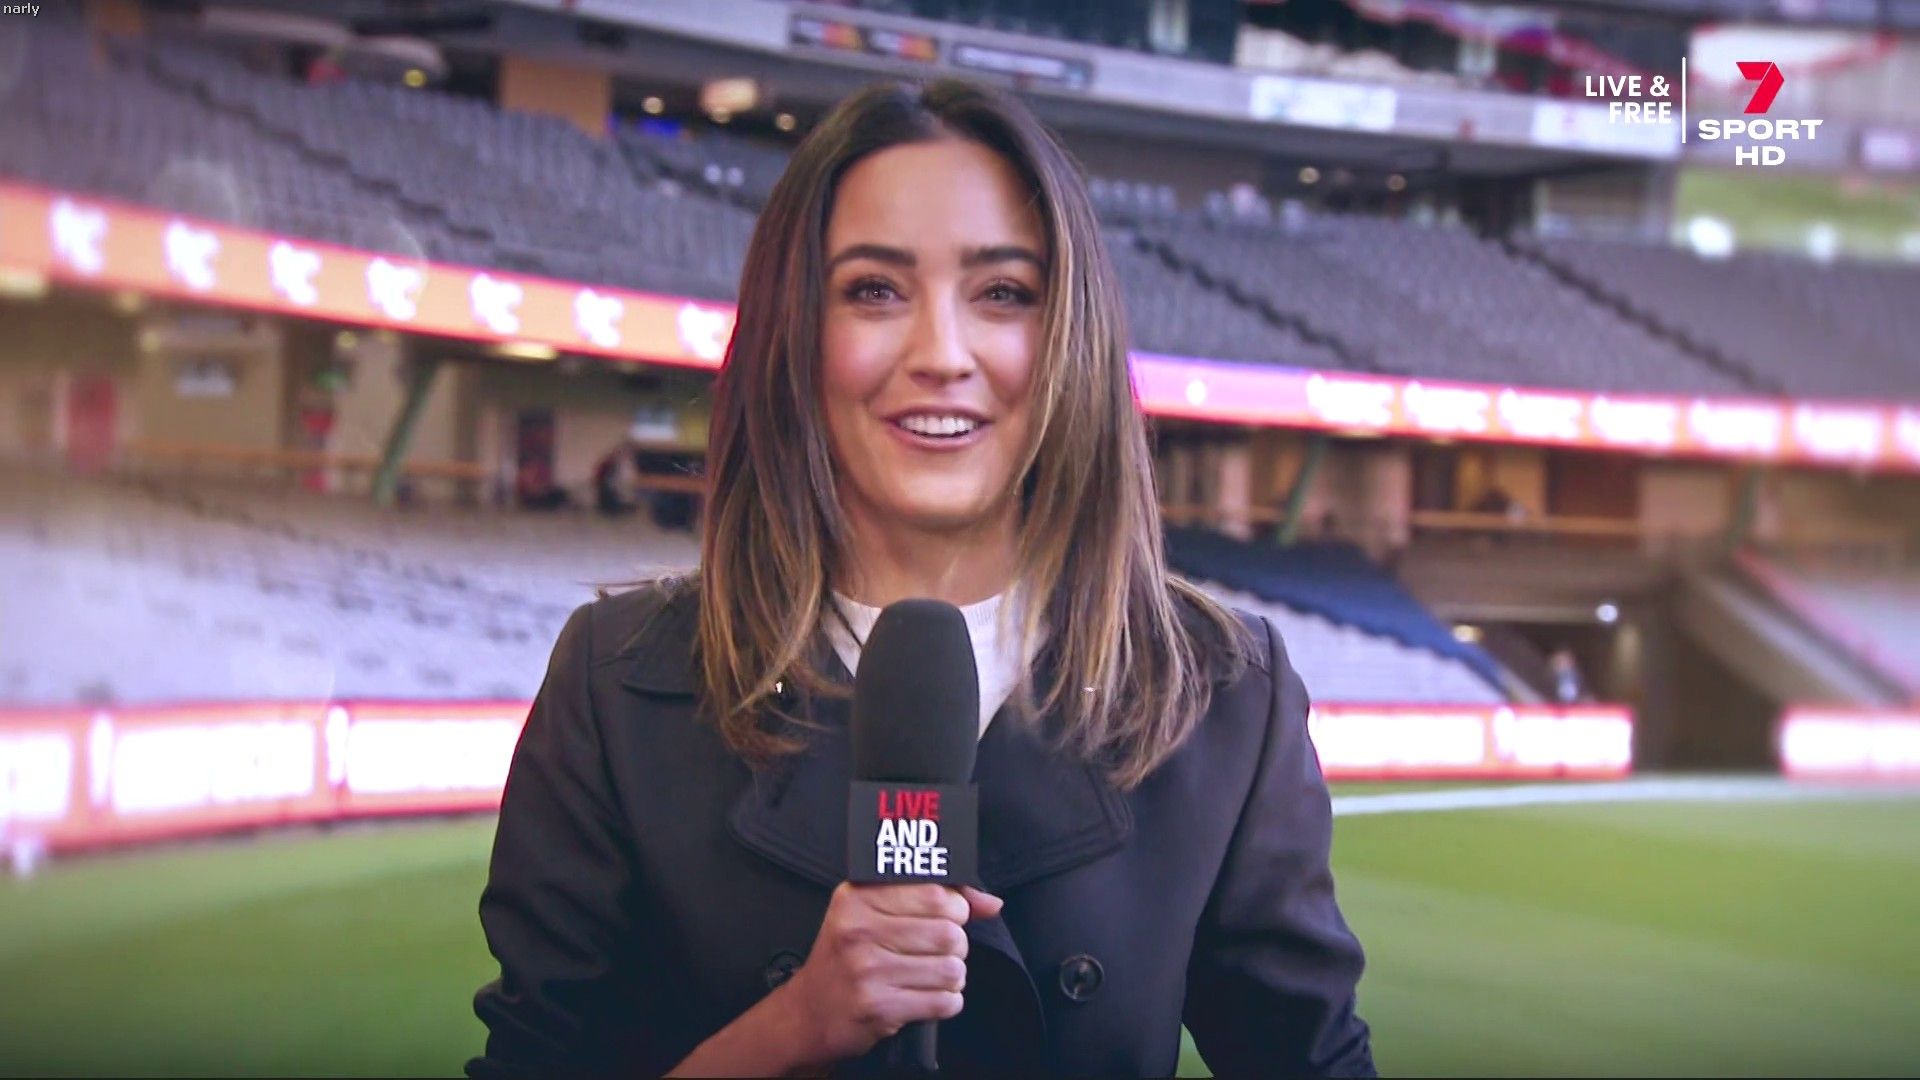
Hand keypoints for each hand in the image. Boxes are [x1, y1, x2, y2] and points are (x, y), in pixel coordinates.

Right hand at [779, 882, 1002, 1069]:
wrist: (809, 1011)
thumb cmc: (848, 957)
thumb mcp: (874, 912)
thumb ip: (934, 898)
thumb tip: (991, 902)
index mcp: (858, 896)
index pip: (936, 893)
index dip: (955, 908)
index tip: (947, 917)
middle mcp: (858, 929)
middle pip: (949, 932)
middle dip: (955, 946)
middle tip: (936, 952)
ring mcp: (867, 970)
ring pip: (952, 969)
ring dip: (952, 977)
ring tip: (929, 976)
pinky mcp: (878, 1007)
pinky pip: (943, 1002)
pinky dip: (945, 1002)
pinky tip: (924, 997)